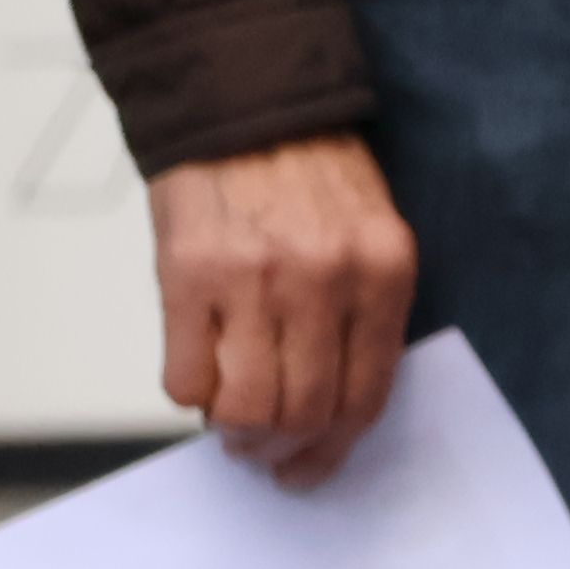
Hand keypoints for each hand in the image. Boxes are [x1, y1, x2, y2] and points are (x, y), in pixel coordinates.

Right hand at [148, 131, 418, 488]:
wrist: (243, 103)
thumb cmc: (310, 178)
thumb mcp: (367, 236)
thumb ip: (360, 315)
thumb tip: (330, 412)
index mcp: (384, 272)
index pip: (367, 394)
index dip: (336, 447)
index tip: (312, 466)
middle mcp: (325, 280)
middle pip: (306, 412)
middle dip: (283, 451)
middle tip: (264, 455)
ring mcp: (253, 280)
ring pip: (245, 407)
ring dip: (235, 435)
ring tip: (230, 427)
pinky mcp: (187, 276)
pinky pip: (185, 379)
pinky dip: (191, 397)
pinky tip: (199, 379)